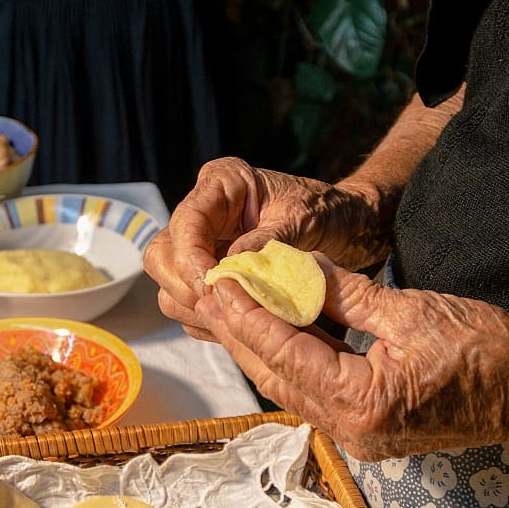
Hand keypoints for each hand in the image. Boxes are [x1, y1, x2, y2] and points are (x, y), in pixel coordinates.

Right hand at [144, 157, 385, 339]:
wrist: (346, 225)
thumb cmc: (328, 211)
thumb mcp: (304, 220)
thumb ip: (267, 241)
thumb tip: (230, 268)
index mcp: (222, 183)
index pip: (186, 221)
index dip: (190, 257)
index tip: (210, 286)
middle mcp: (205, 213)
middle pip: (162, 254)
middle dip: (185, 285)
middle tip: (220, 306)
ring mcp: (203, 246)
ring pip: (170, 284)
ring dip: (194, 307)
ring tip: (233, 318)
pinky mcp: (211, 276)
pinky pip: (190, 305)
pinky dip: (207, 319)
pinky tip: (237, 323)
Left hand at [195, 257, 508, 459]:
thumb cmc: (488, 350)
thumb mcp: (412, 313)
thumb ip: (347, 296)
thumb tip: (296, 271)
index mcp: (363, 403)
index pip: (287, 354)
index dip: (248, 316)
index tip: (219, 284)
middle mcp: (352, 430)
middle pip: (278, 376)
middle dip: (242, 333)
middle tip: (213, 291)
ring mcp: (358, 436)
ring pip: (291, 386)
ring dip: (260, 347)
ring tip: (232, 306)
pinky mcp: (366, 430)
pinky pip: (313, 392)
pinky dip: (291, 359)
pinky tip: (274, 330)